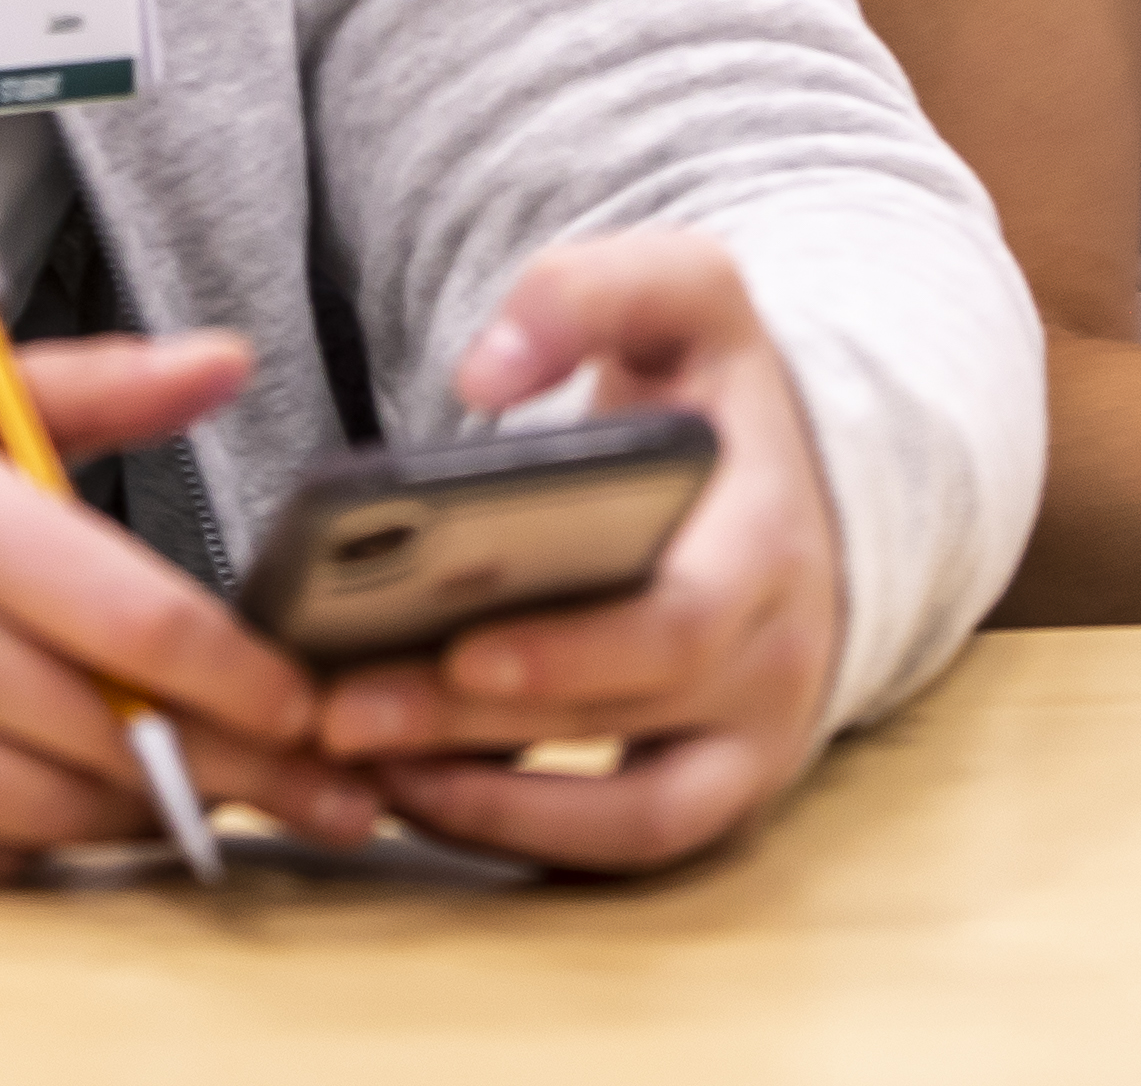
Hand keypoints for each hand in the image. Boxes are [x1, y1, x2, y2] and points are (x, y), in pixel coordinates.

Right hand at [0, 331, 372, 878]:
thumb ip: (98, 385)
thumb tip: (227, 359)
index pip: (138, 624)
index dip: (248, 682)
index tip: (311, 705)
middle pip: (112, 733)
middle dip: (232, 762)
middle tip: (309, 777)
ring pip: (54, 812)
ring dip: (146, 808)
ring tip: (209, 786)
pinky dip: (45, 842)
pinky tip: (84, 806)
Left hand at [308, 232, 847, 875]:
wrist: (799, 481)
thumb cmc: (714, 394)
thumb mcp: (683, 295)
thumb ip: (589, 294)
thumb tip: (483, 375)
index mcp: (769, 536)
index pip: (681, 623)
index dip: (569, 652)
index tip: (456, 648)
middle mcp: (777, 657)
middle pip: (623, 719)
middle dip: (475, 725)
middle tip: (341, 714)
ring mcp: (754, 740)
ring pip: (627, 816)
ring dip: (489, 805)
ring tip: (359, 765)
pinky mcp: (715, 789)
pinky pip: (620, 845)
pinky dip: (518, 833)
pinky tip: (411, 795)